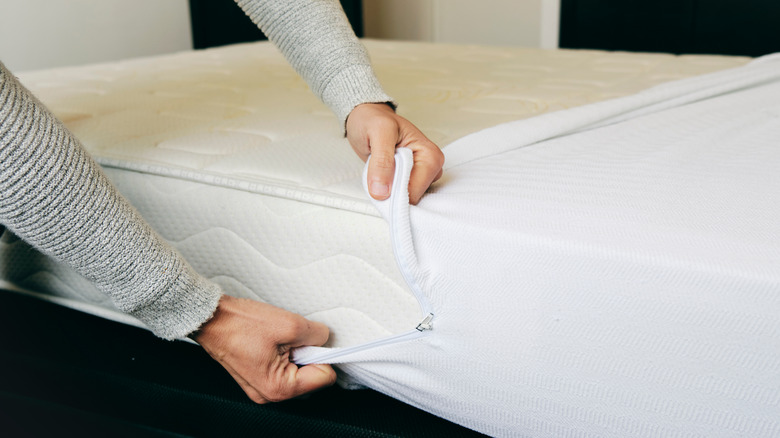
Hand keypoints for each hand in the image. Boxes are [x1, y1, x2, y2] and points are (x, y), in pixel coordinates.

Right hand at [192, 295, 335, 402]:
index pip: (325, 377)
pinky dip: (284, 353)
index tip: (313, 340)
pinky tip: (272, 341)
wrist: (210, 318)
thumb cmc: (240, 324)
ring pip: (298, 371)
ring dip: (296, 352)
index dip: (324, 354)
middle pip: (311, 377)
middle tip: (291, 337)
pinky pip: (284, 368)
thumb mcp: (289, 324)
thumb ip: (317, 335)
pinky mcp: (258, 377)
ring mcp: (262, 387)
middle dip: (308, 354)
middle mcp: (270, 394)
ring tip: (278, 338)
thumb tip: (326, 340)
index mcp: (279, 388)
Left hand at [346, 103, 443, 204]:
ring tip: (380, 169)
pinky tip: (382, 174)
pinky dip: (387, 190)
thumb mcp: (378, 132)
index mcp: (430, 155)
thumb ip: (381, 162)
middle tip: (378, 169)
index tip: (379, 179)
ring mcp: (422, 174)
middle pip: (412, 197)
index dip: (393, 190)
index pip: (414, 191)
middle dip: (390, 189)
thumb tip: (382, 191)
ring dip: (387, 189)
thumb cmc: (374, 120)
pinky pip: (400, 195)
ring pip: (406, 198)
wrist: (366, 117)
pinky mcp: (411, 179)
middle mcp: (431, 167)